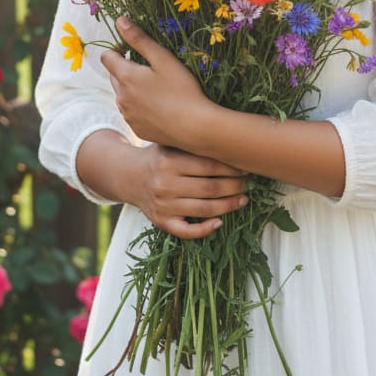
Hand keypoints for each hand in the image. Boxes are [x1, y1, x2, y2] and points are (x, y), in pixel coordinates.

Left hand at [100, 16, 214, 150]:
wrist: (195, 127)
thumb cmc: (182, 89)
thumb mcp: (163, 59)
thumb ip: (139, 39)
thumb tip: (119, 21)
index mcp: (125, 77)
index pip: (106, 57)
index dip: (117, 50)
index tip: (134, 50)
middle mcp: (120, 97)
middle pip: (113, 76)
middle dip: (125, 69)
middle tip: (150, 69)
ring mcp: (127, 115)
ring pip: (122, 95)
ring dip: (132, 89)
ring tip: (157, 89)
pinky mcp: (136, 129)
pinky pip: (131, 113)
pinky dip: (139, 107)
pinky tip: (159, 106)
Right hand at [130, 144, 247, 239]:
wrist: (128, 176)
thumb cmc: (159, 156)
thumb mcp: (171, 144)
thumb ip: (195, 144)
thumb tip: (233, 144)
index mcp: (169, 161)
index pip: (208, 165)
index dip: (231, 167)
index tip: (245, 165)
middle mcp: (165, 184)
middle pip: (210, 188)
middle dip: (234, 186)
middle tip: (248, 182)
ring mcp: (163, 205)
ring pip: (204, 209)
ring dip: (228, 206)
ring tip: (243, 199)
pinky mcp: (161, 222)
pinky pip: (186, 231)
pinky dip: (205, 229)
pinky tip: (219, 222)